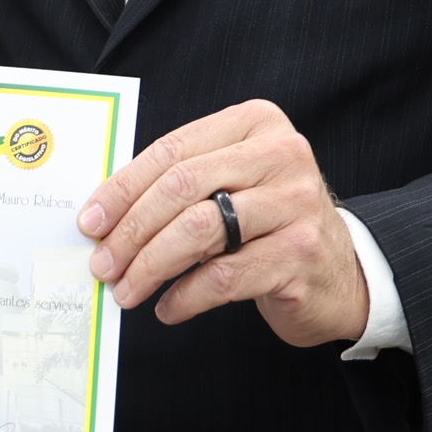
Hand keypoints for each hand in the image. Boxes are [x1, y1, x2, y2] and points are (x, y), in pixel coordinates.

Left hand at [77, 99, 370, 346]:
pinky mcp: (301, 253)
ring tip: (127, 290)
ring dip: (150, 265)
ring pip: (199, 230)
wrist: (342, 273)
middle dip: (131, 230)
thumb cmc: (270, 225)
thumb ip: (182, 185)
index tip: (90, 221)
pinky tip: (168, 307)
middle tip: (103, 263)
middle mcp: (282, 154)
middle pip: (182, 187)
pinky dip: (186, 296)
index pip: (173, 151)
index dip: (123, 188)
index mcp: (257, 123)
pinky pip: (225, 276)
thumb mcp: (232, 185)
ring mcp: (297, 203)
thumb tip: (104, 214)